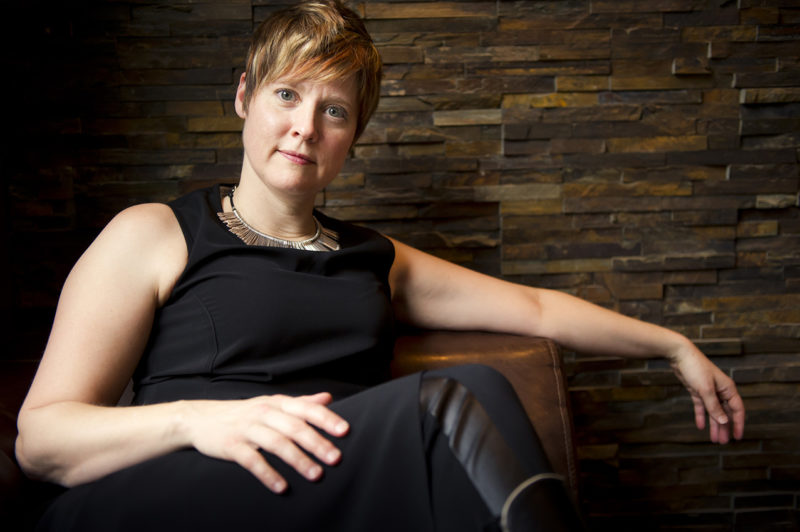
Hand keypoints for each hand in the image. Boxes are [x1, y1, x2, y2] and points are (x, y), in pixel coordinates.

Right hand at [183, 392, 348, 492]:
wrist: (200, 419)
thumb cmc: (243, 413)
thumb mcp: (272, 404)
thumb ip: (300, 403)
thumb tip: (328, 398)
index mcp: (277, 403)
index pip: (306, 408)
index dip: (326, 419)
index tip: (344, 431)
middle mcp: (264, 413)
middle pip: (294, 427)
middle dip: (317, 443)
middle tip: (335, 458)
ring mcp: (247, 429)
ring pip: (276, 444)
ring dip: (298, 460)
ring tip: (315, 475)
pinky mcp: (231, 445)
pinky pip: (252, 461)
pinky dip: (268, 474)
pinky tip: (282, 486)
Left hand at [668, 343, 744, 443]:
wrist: (680, 355)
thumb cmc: (696, 368)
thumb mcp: (705, 390)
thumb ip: (714, 407)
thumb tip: (724, 422)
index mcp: (728, 389)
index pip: (737, 410)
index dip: (738, 424)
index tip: (737, 437)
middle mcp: (721, 390)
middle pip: (725, 413)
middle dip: (724, 428)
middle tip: (723, 442)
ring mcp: (709, 391)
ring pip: (713, 412)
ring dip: (714, 425)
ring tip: (714, 439)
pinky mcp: (697, 391)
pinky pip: (701, 407)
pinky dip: (701, 416)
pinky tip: (700, 426)